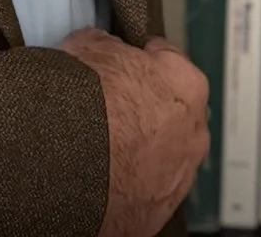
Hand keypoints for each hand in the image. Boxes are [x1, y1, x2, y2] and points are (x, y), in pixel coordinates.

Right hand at [59, 27, 208, 236]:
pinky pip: (148, 190)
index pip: (169, 61)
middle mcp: (194, 132)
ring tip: (106, 146)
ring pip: (165, 155)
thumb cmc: (84, 99)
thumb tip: (105, 48)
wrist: (65, 164)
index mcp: (186, 84)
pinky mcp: (160, 213)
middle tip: (114, 108)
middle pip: (173, 112)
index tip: (125, 66)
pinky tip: (105, 174)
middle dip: (149, 108)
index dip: (143, 60)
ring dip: (144, 149)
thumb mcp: (89, 46)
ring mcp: (179, 177)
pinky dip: (131, 183)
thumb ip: (109, 46)